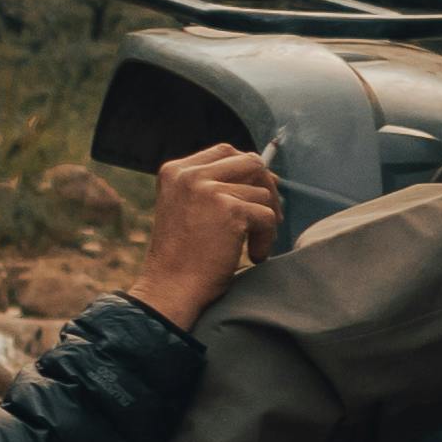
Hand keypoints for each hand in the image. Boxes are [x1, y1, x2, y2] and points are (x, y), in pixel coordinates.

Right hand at [131, 144, 281, 326]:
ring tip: (252, 248)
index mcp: (176, 171)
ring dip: (266, 222)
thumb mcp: (188, 209)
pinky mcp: (229, 209)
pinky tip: (253, 257)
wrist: (170, 290)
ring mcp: (209, 189)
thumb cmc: (183, 258)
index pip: (225, 152)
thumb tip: (266, 172)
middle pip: (249, 162)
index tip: (257, 194)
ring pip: (262, 193)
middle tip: (270, 218)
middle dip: (267, 188)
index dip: (248, 170)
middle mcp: (189, 174)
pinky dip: (267, 240)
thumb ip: (214, 186)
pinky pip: (267, 217)